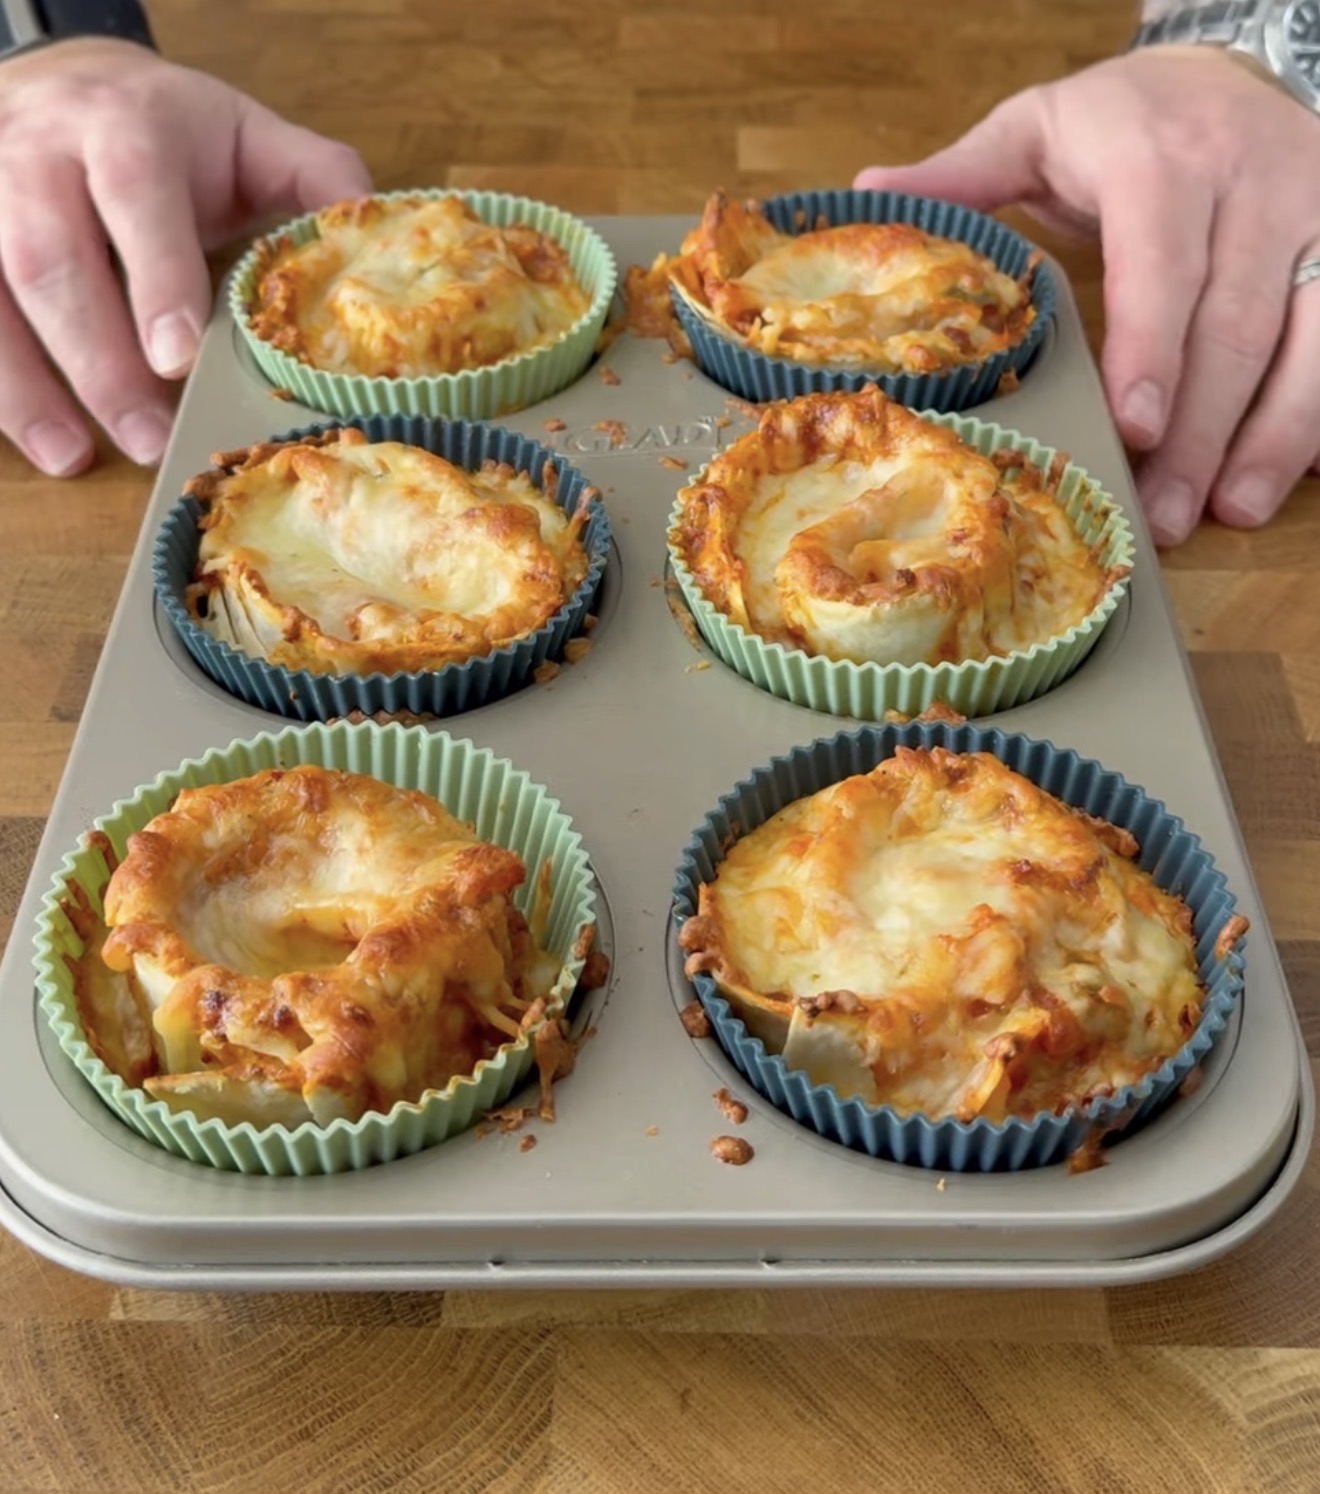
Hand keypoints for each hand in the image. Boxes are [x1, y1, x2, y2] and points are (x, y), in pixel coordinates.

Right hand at [0, 38, 370, 476]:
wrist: (65, 80)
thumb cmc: (168, 130)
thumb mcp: (246, 136)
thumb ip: (313, 178)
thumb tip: (370, 233)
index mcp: (127, 126)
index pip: (134, 196)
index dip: (153, 278)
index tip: (177, 359)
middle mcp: (41, 152)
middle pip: (52, 256)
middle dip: (98, 359)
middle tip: (147, 437)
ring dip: (29, 383)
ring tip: (75, 455)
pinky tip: (35, 435)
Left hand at [855, 49, 1319, 545]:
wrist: (1231, 66)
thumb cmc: (1123, 119)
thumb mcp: (1037, 128)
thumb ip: (965, 174)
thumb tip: (867, 193)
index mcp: (1161, 159)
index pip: (1162, 261)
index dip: (1152, 347)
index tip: (1135, 427)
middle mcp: (1253, 182)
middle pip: (1234, 322)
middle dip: (1200, 431)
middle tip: (1162, 514)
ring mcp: (1315, 213)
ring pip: (1309, 335)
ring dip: (1270, 435)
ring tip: (1228, 511)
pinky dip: (1314, 411)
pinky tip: (1284, 471)